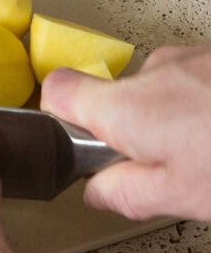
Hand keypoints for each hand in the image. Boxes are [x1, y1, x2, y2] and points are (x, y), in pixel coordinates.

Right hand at [41, 43, 210, 220]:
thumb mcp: (182, 197)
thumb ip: (124, 193)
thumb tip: (96, 191)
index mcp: (128, 107)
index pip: (56, 90)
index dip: (59, 117)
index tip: (81, 142)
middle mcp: (152, 71)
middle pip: (112, 97)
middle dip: (132, 129)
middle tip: (168, 163)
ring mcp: (187, 55)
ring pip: (156, 88)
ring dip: (172, 115)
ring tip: (206, 146)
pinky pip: (190, 77)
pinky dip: (200, 100)